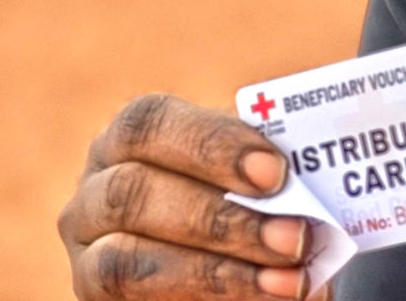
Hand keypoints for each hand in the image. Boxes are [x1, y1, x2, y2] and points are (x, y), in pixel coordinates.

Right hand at [58, 94, 312, 299]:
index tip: (277, 172)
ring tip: (290, 282)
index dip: (211, 145)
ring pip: (127, 262)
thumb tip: (319, 190)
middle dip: (221, 219)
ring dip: (216, 272)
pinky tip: (263, 297)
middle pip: (134, 193)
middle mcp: (95, 190)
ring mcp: (87, 253)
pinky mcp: (95, 299)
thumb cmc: (250, 207)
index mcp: (132, 138)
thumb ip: (272, 181)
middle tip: (296, 238)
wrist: (229, 267)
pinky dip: (207, 299)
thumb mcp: (257, 183)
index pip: (151, 123)